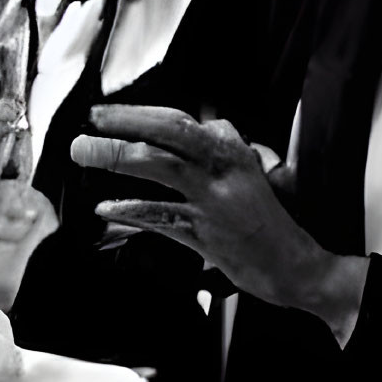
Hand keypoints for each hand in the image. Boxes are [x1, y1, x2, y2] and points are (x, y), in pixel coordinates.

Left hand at [72, 105, 365, 336]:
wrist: (296, 267)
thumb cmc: (270, 222)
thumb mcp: (251, 174)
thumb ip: (221, 150)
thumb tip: (200, 125)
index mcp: (234, 153)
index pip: (182, 122)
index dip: (140, 114)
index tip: (109, 114)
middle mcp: (224, 171)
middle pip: (170, 134)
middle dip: (127, 122)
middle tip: (93, 119)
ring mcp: (213, 202)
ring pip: (160, 167)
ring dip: (117, 155)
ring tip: (85, 151)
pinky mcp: (205, 235)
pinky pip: (160, 216)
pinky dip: (129, 209)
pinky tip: (105, 207)